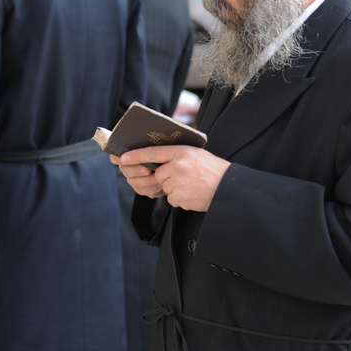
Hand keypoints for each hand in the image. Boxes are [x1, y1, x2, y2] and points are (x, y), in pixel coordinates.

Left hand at [115, 145, 230, 211]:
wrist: (227, 187)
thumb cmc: (213, 170)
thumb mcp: (196, 154)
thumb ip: (177, 155)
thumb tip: (159, 160)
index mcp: (182, 151)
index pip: (154, 152)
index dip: (137, 155)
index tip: (124, 158)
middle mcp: (178, 165)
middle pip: (159, 174)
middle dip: (167, 177)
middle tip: (184, 177)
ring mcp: (178, 182)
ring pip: (164, 187)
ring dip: (174, 189)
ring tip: (191, 185)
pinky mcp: (179, 196)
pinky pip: (170, 199)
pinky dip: (179, 198)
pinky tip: (191, 193)